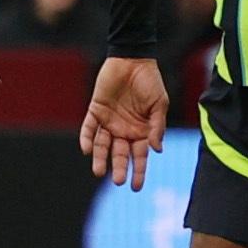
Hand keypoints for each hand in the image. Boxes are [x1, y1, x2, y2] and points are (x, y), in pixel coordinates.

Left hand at [81, 57, 169, 189]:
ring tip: (99, 172)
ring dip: (100, 158)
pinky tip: (88, 149)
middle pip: (120, 154)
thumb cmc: (150, 82)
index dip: (139, 171)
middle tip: (118, 181)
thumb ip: (157, 127)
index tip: (136, 187)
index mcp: (141, 131)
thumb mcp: (160, 105)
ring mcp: (109, 121)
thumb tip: (157, 150)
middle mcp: (124, 130)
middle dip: (119, 168)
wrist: (132, 60)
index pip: (139, 156)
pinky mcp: (95, 111)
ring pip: (102, 145)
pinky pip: (89, 128)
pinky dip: (87, 138)